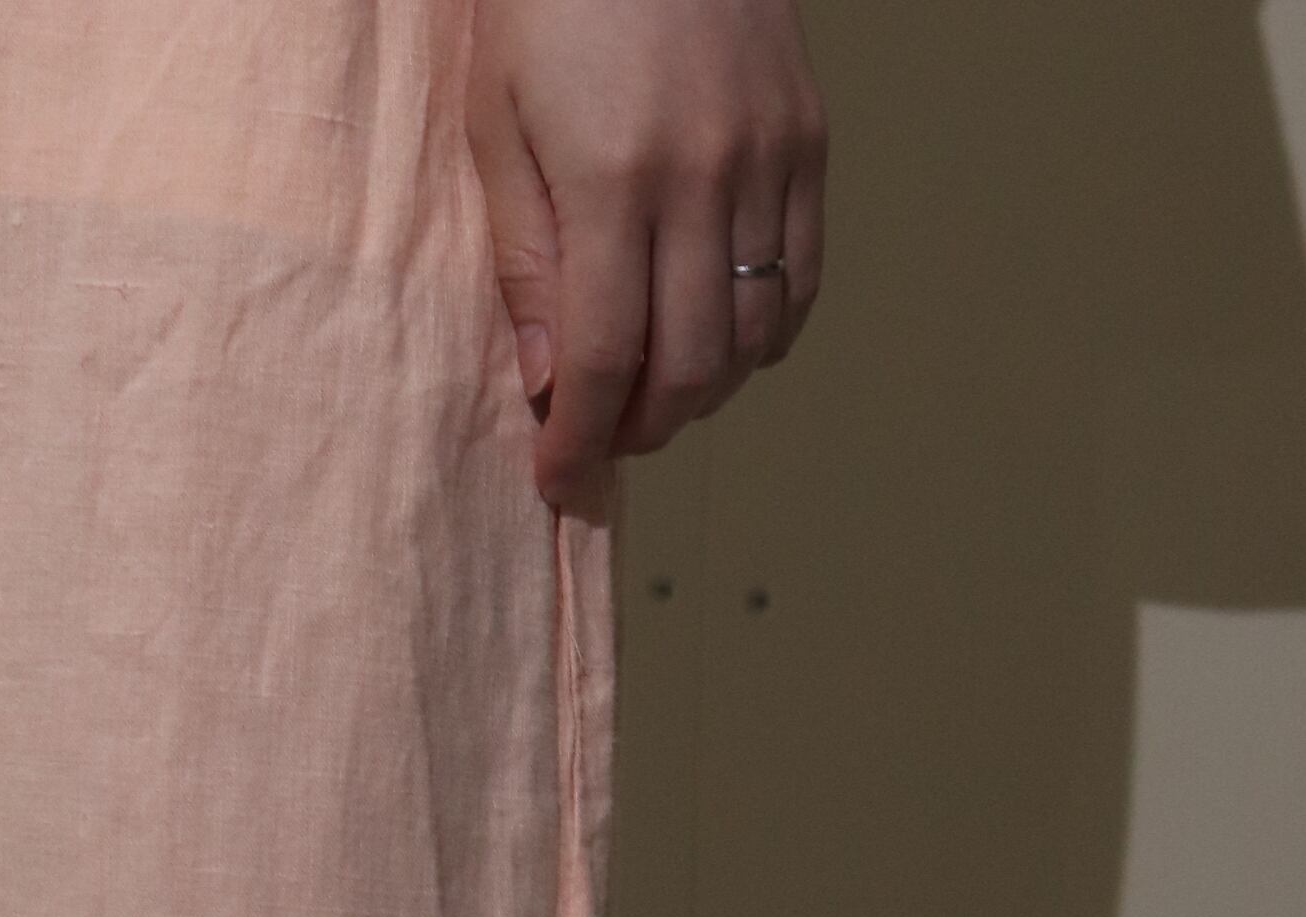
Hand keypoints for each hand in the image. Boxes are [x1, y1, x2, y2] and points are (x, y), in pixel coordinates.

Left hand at [468, 0, 826, 510]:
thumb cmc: (551, 4)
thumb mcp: (498, 124)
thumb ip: (524, 259)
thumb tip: (543, 382)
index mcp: (615, 178)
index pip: (606, 360)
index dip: (580, 441)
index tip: (557, 481)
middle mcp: (705, 178)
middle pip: (689, 367)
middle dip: (640, 430)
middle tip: (599, 439)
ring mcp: (769, 159)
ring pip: (752, 337)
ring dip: (701, 393)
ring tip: (651, 392)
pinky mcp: (808, 140)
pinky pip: (800, 279)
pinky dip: (762, 337)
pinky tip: (717, 341)